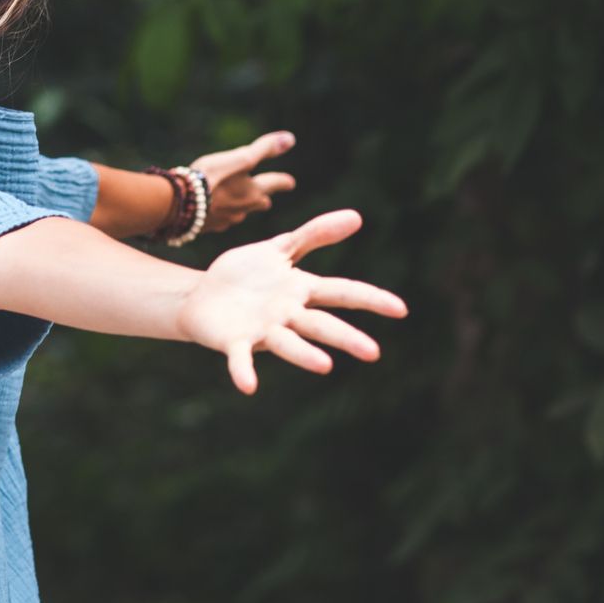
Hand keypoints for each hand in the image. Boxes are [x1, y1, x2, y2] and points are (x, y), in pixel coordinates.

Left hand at [175, 209, 406, 394]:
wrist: (202, 295)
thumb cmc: (246, 274)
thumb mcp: (280, 248)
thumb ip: (315, 234)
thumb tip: (357, 216)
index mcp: (301, 290)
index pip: (342, 292)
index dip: (371, 299)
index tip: (401, 309)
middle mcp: (287, 315)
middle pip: (321, 325)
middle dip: (346, 338)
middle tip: (373, 352)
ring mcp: (262, 330)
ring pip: (288, 344)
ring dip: (305, 355)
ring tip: (325, 366)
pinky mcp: (234, 342)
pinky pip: (241, 358)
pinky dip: (244, 371)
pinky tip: (248, 386)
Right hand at [187, 130, 298, 235]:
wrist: (180, 204)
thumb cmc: (211, 178)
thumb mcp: (240, 159)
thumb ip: (264, 150)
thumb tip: (290, 138)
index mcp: (254, 193)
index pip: (274, 184)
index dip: (283, 181)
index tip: (290, 182)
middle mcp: (243, 209)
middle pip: (259, 203)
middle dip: (262, 198)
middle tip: (264, 196)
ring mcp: (225, 220)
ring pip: (239, 212)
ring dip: (239, 205)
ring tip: (234, 200)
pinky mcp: (207, 227)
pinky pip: (218, 219)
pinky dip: (218, 212)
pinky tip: (210, 209)